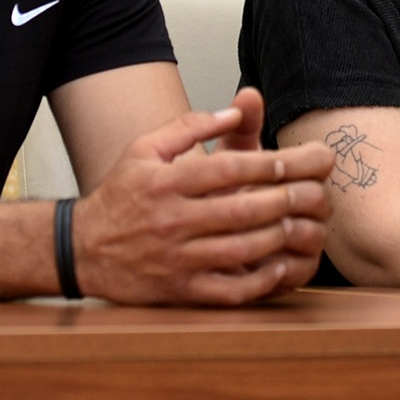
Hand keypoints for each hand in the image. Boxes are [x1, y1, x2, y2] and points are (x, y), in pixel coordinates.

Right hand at [71, 88, 332, 304]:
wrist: (81, 249)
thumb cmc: (121, 195)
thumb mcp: (144, 149)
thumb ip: (189, 127)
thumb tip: (235, 110)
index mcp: (167, 182)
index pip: (229, 169)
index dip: (270, 164)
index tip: (300, 160)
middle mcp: (174, 220)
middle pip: (244, 209)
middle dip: (288, 199)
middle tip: (318, 193)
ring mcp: (179, 258)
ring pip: (243, 249)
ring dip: (281, 236)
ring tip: (306, 224)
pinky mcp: (182, 290)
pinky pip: (230, 289)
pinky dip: (261, 279)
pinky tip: (281, 264)